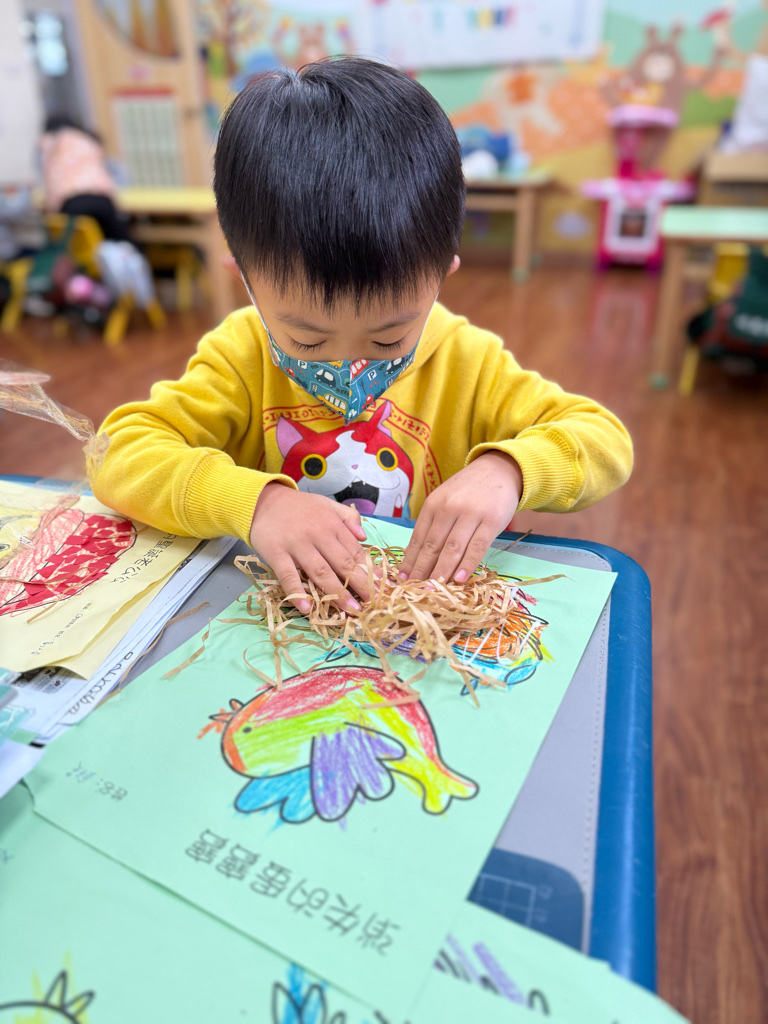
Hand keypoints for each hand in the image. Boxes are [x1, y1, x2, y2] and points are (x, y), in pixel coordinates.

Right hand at [250, 484, 370, 613]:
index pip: (356, 552)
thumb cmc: (297, 506)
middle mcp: (318, 535)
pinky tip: (307, 607)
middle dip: (359, 586)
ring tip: (349, 610)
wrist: (261, 500)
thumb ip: (348, 517)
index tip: (381, 588)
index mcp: (332, 525)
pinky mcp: (276, 553)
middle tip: (372, 604)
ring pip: (320, 572)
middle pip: (342, 564)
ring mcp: (297, 545)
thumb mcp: (326, 504)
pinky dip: (297, 592)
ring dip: (336, 593)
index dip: (370, 572)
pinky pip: (288, 576)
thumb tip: (364, 537)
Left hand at [398, 451, 522, 583]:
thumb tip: (418, 557)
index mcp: (433, 505)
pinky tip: (460, 578)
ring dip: (442, 572)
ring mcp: (470, 515)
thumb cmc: (469, 490)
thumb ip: (434, 524)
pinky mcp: (491, 521)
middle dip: (422, 571)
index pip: (418, 538)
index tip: (402, 579)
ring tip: (433, 590)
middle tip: (414, 591)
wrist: (499, 469)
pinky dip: (468, 564)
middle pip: (432, 546)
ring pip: (452, 548)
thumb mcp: (445, 500)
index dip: (410, 561)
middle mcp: (448, 509)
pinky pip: (477, 546)